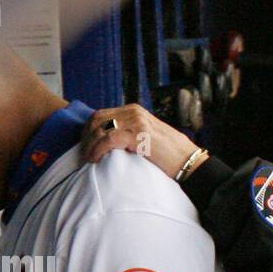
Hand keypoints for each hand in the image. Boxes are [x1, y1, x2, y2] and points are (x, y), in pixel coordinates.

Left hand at [80, 104, 198, 178]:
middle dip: (86, 137)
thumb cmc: (170, 155)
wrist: (189, 161)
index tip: (85, 146)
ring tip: (87, 159)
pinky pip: (109, 139)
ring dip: (90, 144)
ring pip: (101, 128)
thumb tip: (109, 142)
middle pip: (98, 119)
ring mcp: (137, 122)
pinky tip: (95, 159)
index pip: (101, 114)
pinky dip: (98, 149)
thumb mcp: (147, 137)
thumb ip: (130, 134)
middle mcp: (134, 112)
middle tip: (83, 154)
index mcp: (134, 110)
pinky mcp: (139, 135)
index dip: (88, 130)